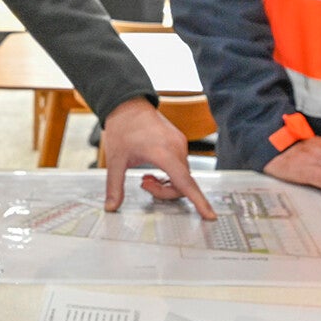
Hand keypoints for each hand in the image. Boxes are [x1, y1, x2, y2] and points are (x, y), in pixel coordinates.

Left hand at [100, 98, 216, 219]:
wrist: (127, 104)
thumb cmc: (123, 127)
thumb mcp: (115, 160)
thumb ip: (114, 186)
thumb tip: (111, 206)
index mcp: (163, 153)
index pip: (185, 183)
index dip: (199, 201)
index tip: (210, 216)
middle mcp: (177, 148)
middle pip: (182, 184)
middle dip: (164, 191)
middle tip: (143, 183)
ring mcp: (180, 144)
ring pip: (182, 175)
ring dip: (166, 182)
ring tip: (146, 176)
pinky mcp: (179, 142)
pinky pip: (181, 165)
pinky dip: (170, 173)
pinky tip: (154, 169)